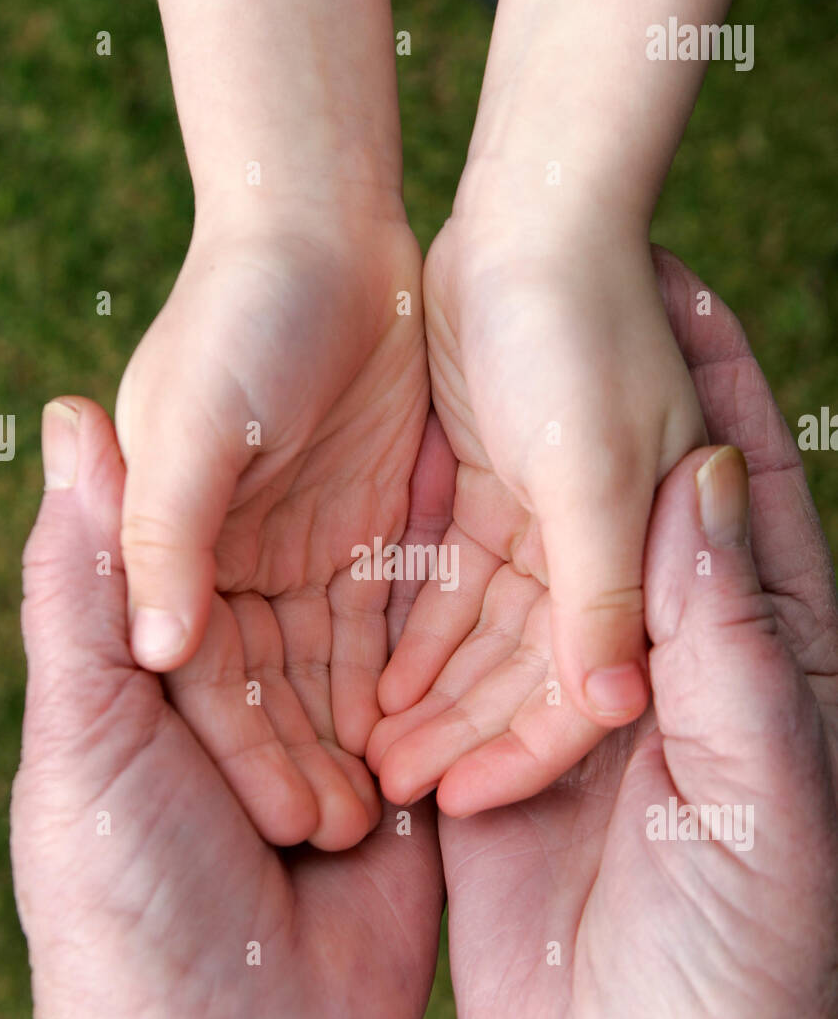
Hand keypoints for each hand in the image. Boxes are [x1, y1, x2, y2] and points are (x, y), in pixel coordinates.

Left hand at [16, 398, 443, 1018]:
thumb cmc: (127, 902)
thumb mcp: (82, 735)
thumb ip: (83, 590)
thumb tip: (66, 425)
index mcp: (163, 688)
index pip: (215, 555)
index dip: (262, 467)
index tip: (310, 373)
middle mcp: (252, 710)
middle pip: (311, 591)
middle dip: (358, 512)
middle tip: (414, 403)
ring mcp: (334, 751)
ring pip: (382, 640)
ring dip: (422, 570)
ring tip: (475, 466)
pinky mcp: (405, 797)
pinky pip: (435, 709)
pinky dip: (460, 652)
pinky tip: (503, 570)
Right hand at [117, 210, 426, 847]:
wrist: (317, 226)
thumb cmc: (239, 315)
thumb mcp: (194, 423)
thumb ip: (163, 532)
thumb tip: (156, 646)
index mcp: (173, 547)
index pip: (205, 674)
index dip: (244, 747)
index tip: (290, 816)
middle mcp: (230, 563)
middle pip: (266, 687)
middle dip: (303, 759)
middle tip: (348, 833)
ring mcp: (299, 550)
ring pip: (326, 666)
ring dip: (354, 732)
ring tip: (393, 801)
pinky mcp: (363, 528)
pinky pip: (380, 619)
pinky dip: (394, 674)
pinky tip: (421, 725)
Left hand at [369, 207, 703, 814]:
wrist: (536, 218)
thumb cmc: (582, 335)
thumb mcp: (595, 473)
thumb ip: (604, 592)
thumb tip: (615, 706)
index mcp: (648, 559)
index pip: (585, 689)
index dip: (525, 753)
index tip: (456, 799)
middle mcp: (603, 554)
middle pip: (526, 674)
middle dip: (464, 734)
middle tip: (389, 784)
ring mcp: (544, 526)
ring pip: (482, 637)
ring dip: (432, 691)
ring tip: (371, 745)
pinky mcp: (491, 496)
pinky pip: (449, 583)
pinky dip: (416, 630)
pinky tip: (375, 676)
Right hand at [434, 251, 837, 1018]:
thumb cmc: (754, 960)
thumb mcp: (771, 789)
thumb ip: (732, 642)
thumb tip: (702, 482)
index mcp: (768, 663)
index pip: (742, 494)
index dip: (718, 383)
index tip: (671, 278)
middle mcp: (673, 673)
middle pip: (622, 519)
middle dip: (582, 421)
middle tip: (529, 313)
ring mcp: (581, 717)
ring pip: (526, 585)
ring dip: (488, 507)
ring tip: (433, 403)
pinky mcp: (502, 769)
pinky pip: (460, 670)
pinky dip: (423, 618)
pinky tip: (379, 543)